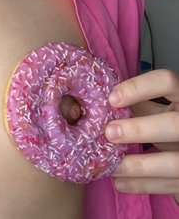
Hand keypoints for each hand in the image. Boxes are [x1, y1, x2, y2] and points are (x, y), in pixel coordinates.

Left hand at [104, 69, 178, 203]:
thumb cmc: (167, 126)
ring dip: (139, 165)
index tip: (112, 99)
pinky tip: (119, 182)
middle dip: (140, 129)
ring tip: (112, 166)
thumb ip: (136, 105)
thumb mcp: (157, 111)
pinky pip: (169, 184)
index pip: (166, 81)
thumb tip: (97, 101)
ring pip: (174, 162)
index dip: (139, 88)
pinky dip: (142, 185)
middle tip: (109, 133)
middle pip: (174, 123)